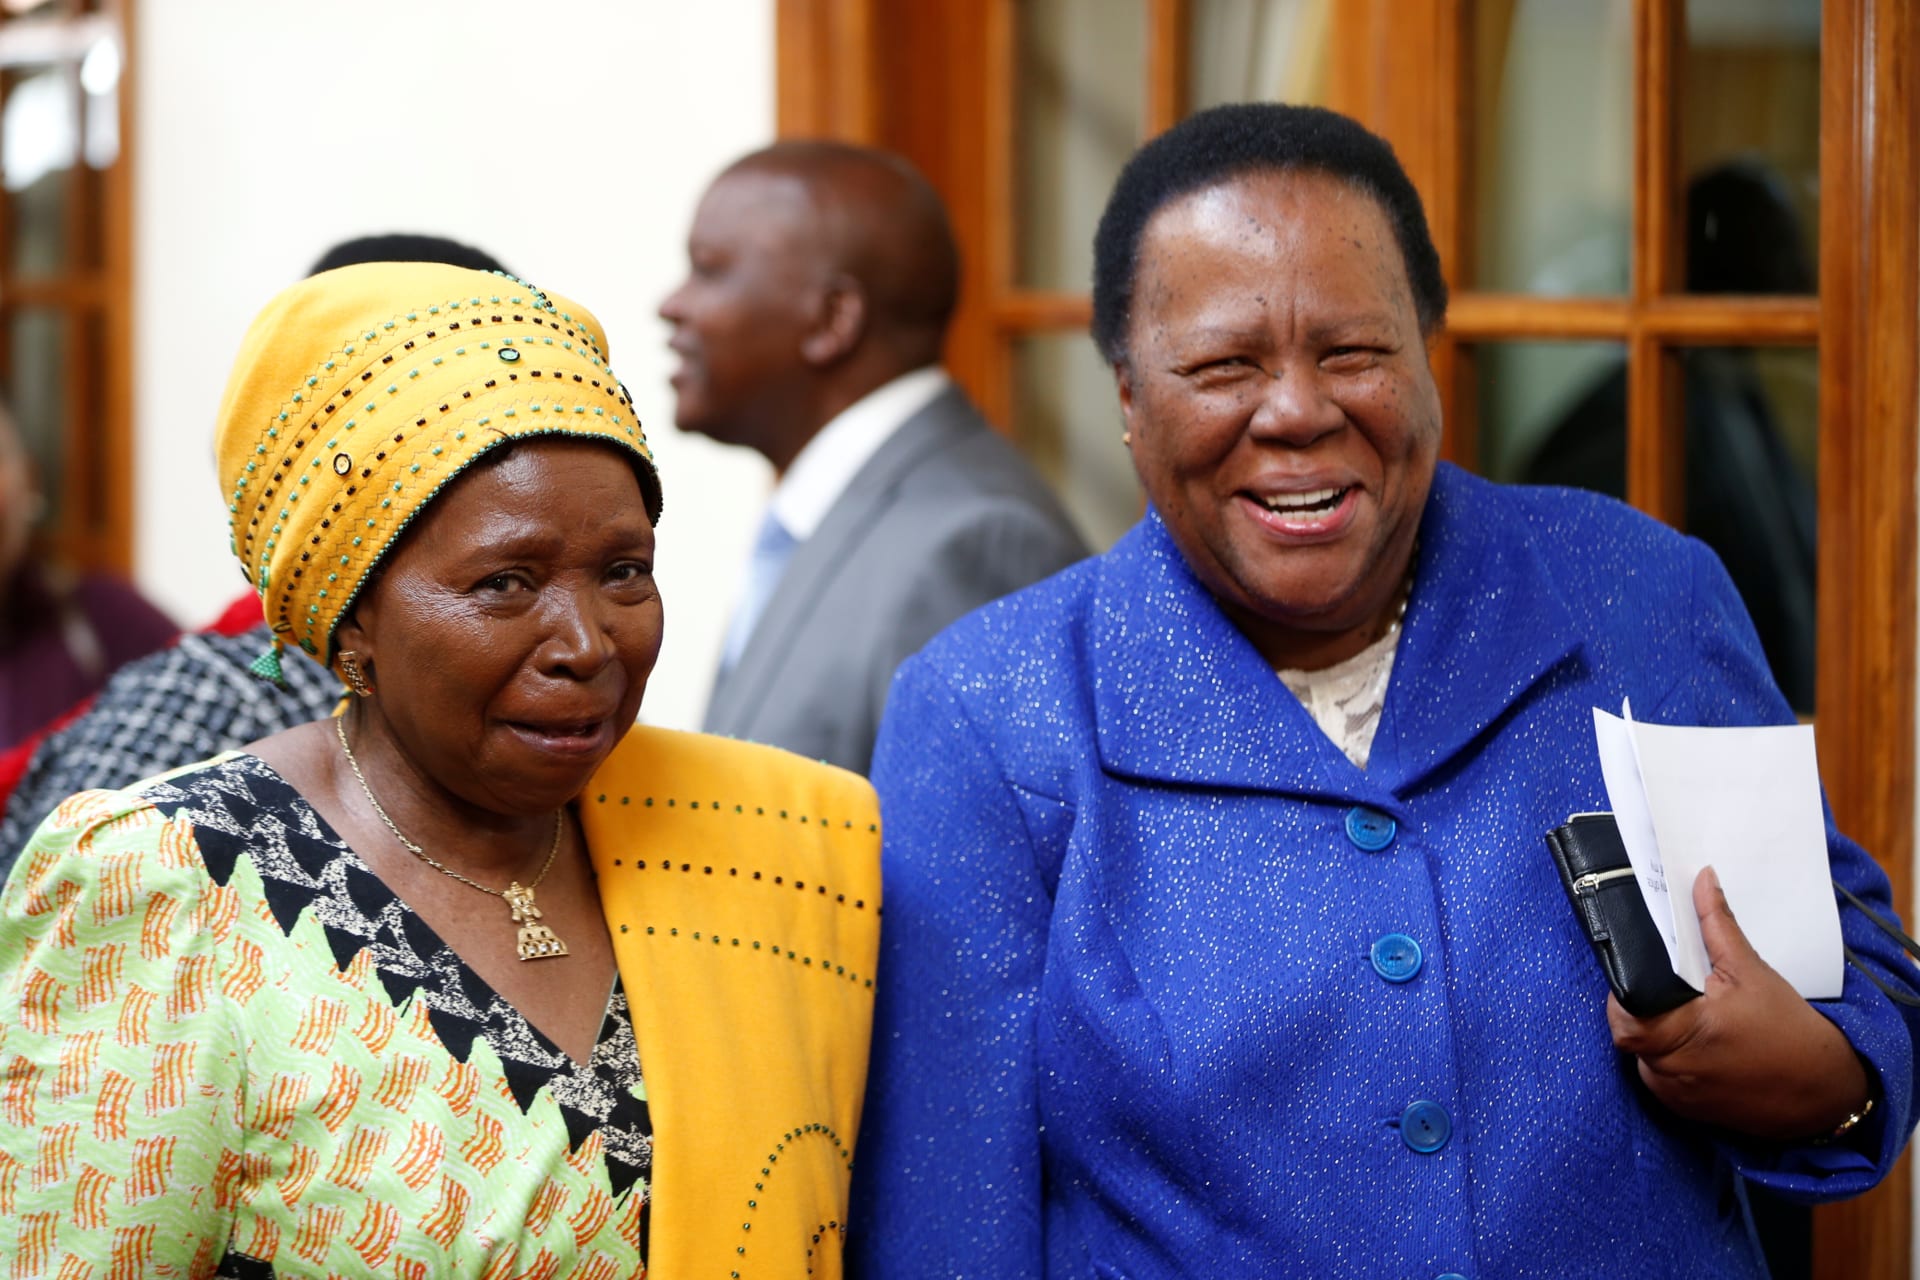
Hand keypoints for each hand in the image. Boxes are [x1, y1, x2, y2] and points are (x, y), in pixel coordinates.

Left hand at [1606, 866, 1870, 1141]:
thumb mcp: (1752, 971)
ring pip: (1642, 1052)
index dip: (1623, 990)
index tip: (1637, 970)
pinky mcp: (1682, 1109)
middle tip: (1664, 986)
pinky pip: (1659, 1074)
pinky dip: (1669, 1055)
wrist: (1824, 1093)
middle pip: (1629, 1029)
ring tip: (1683, 1011)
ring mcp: (1674, 1094)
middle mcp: (1671, 1070)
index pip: (1622, 1012)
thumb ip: (1717, 925)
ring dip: (1654, 1030)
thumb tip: (1702, 880)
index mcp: (1684, 1035)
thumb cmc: (1789, 1031)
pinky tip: (1694, 1039)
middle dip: (1640, 1005)